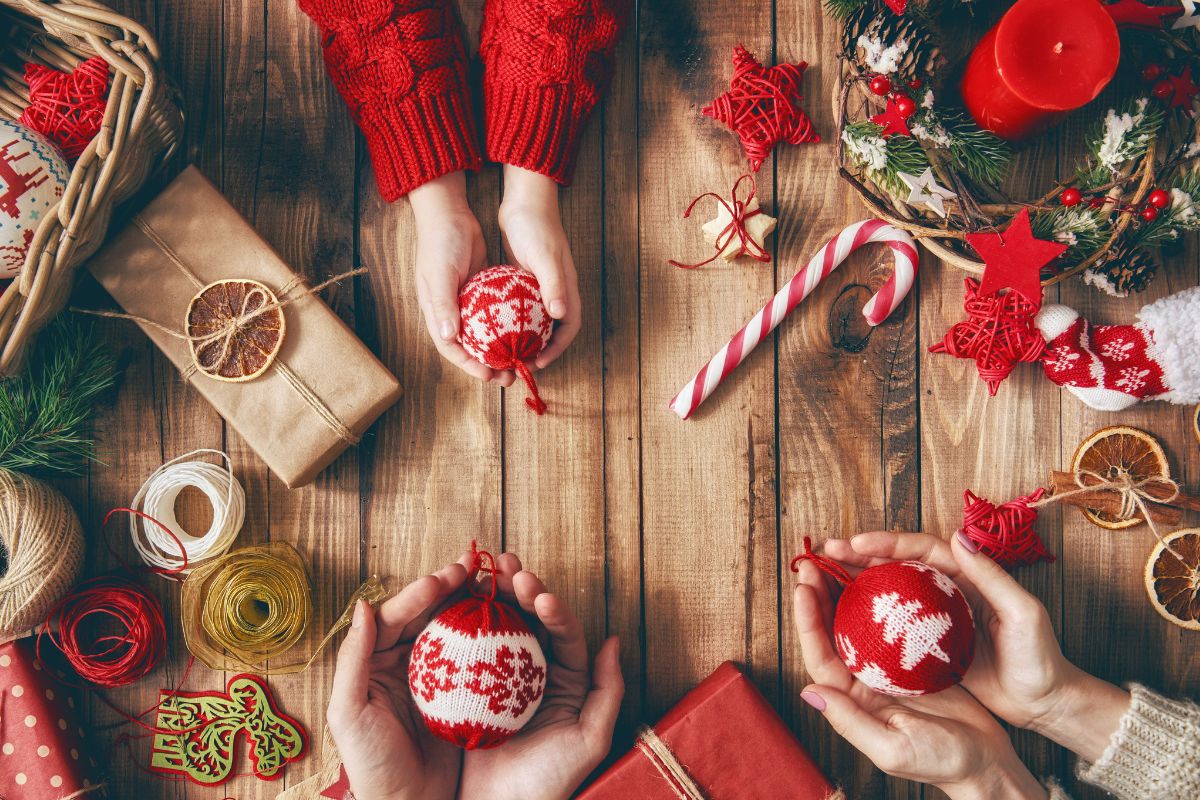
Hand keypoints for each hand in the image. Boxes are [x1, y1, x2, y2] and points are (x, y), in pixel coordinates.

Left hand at [326, 564, 471, 799]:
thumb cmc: (371, 766)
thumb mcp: (349, 713)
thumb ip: (353, 659)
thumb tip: (363, 607)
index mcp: (375, 663)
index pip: (395, 617)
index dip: (418, 594)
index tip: (441, 580)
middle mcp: (404, 663)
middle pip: (426, 615)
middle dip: (448, 588)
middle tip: (471, 568)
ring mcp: (435, 678)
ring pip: (451, 629)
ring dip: (468, 603)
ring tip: (489, 582)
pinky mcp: (461, 695)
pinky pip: (473, 658)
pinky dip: (486, 637)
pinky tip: (504, 622)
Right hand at [409, 172, 515, 386]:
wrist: (449, 213)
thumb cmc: (441, 243)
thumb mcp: (440, 274)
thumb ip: (444, 304)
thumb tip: (449, 336)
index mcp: (436, 312)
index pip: (451, 348)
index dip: (469, 365)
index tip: (490, 374)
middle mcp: (449, 310)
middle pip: (469, 346)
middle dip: (488, 363)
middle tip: (510, 375)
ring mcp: (465, 300)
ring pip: (483, 332)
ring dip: (499, 347)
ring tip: (520, 359)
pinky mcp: (479, 289)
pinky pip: (493, 313)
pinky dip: (506, 325)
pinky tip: (525, 331)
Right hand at [459, 552, 622, 799]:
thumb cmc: (550, 781)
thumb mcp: (589, 739)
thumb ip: (607, 692)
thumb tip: (614, 640)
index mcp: (565, 678)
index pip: (562, 632)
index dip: (551, 607)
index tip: (537, 593)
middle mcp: (535, 672)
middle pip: (529, 620)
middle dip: (519, 589)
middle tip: (506, 566)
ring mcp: (501, 679)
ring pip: (499, 628)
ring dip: (492, 597)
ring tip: (481, 572)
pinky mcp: (471, 689)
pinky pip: (468, 652)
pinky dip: (462, 626)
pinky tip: (452, 605)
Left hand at [498, 166, 581, 369]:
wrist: (525, 201)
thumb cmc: (537, 227)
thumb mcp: (544, 257)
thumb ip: (554, 285)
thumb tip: (560, 316)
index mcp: (567, 289)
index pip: (568, 328)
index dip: (556, 349)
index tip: (537, 363)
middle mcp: (557, 291)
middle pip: (553, 330)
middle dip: (539, 350)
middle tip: (518, 363)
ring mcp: (542, 286)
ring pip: (536, 321)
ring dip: (525, 339)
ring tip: (506, 352)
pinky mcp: (526, 280)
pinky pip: (522, 308)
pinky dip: (513, 322)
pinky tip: (493, 328)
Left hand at [792, 549, 1045, 799]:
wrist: (985, 763)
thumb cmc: (941, 761)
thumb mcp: (892, 748)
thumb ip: (850, 721)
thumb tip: (809, 692)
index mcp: (854, 700)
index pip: (821, 656)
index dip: (809, 622)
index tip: (803, 588)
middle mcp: (864, 681)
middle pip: (834, 632)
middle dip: (819, 596)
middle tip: (811, 560)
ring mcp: (888, 669)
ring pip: (859, 623)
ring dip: (845, 592)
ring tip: (835, 560)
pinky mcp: (913, 660)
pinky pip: (891, 624)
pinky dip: (882, 600)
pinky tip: (880, 576)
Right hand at [827, 532, 1129, 762]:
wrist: (1046, 701)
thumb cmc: (1040, 657)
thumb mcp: (1022, 613)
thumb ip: (991, 576)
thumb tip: (958, 537)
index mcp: (967, 576)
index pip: (920, 549)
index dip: (887, 542)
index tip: (856, 542)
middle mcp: (947, 591)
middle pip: (896, 565)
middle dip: (860, 555)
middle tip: (826, 551)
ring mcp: (936, 619)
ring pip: (889, 592)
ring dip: (857, 582)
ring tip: (824, 576)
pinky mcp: (931, 646)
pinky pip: (893, 625)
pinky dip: (867, 617)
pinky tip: (843, 618)